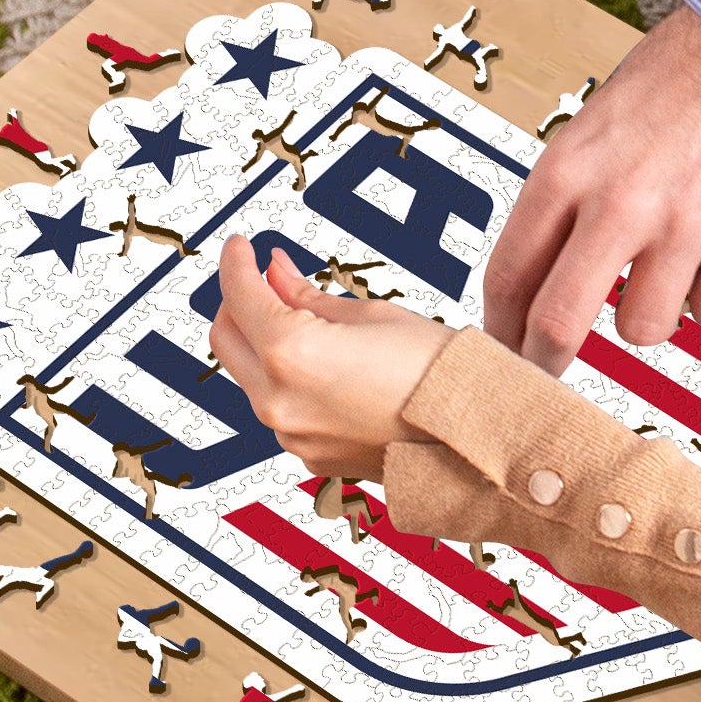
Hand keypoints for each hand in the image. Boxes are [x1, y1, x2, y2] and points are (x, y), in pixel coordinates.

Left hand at [210, 236, 452, 477]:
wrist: (474, 434)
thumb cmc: (436, 369)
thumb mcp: (372, 314)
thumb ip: (308, 295)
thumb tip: (275, 273)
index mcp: (292, 354)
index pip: (241, 296)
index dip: (236, 262)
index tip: (241, 247)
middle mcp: (278, 400)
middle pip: (226, 340)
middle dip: (238, 303)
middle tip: (264, 278)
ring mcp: (290, 434)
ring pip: (251, 376)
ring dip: (264, 343)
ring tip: (306, 320)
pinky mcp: (307, 455)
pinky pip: (281, 407)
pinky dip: (289, 379)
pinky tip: (325, 363)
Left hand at [480, 0, 700, 370]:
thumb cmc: (671, 84)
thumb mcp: (588, 133)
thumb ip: (562, 206)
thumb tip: (536, 287)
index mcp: (567, 170)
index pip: (509, 278)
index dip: (501, 331)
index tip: (506, 348)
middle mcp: (621, 200)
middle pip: (560, 324)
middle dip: (547, 361)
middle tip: (551, 369)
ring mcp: (688, 221)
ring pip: (644, 329)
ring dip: (648, 312)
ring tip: (663, 268)